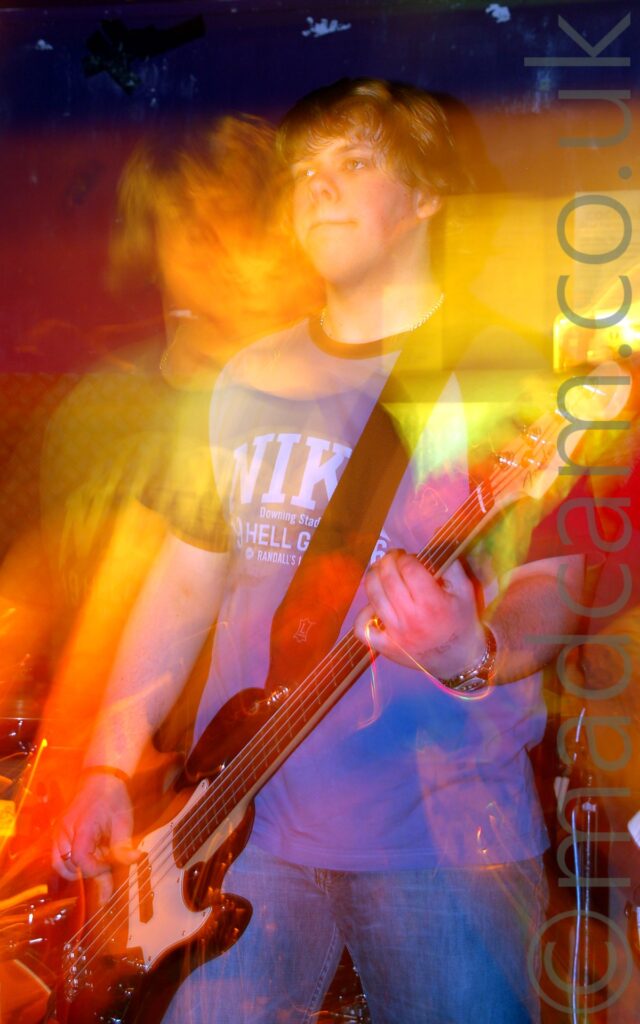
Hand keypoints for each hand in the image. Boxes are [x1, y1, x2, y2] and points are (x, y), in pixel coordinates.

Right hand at [52, 773, 138, 898]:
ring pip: (59, 864)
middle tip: (104, 867)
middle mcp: (65, 831)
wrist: (101, 780)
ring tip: (96, 861)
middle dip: (86, 872)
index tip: (109, 865)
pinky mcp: (58, 833)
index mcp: (82, 828)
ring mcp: (59, 832)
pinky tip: (89, 855)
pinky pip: (59, 856)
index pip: (80, 860)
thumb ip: (124, 845)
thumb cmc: (112, 799)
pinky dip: (72, 862)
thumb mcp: (123, 822)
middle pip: (67, 867)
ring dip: (77, 870)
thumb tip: (134, 859)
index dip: (96, 869)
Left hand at [353, 552, 485, 678]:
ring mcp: (395, 634)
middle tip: (392, 558)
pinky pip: (362, 628)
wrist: (460, 660)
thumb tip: (434, 542)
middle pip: (388, 578)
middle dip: (388, 561)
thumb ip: (450, 565)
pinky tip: (374, 605)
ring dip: (373, 577)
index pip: (409, 568)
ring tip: (380, 572)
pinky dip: (363, 614)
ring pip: (373, 596)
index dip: (406, 557)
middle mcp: (411, 618)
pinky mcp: (385, 647)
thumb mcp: (465, 591)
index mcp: (433, 603)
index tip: (409, 557)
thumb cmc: (462, 622)